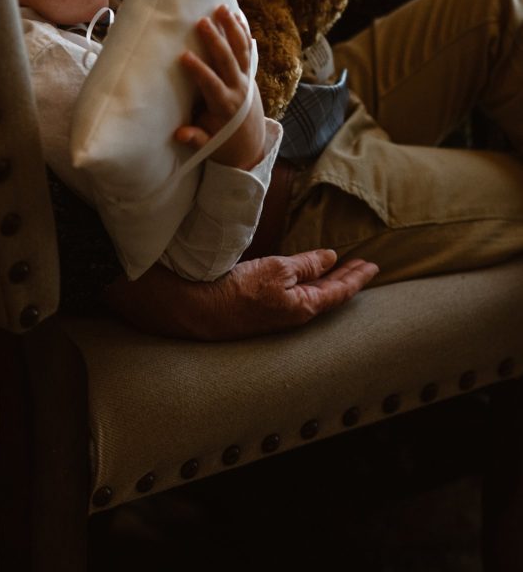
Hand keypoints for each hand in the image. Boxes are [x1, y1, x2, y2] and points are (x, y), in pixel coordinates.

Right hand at [104, 250, 378, 340]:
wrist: (200, 310)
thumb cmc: (238, 290)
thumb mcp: (277, 270)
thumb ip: (306, 264)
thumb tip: (331, 258)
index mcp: (303, 307)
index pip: (339, 291)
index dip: (356, 277)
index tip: (372, 265)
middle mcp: (294, 313)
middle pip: (328, 294)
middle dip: (347, 279)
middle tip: (364, 265)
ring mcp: (277, 312)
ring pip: (311, 294)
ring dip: (328, 280)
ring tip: (342, 268)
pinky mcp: (262, 307)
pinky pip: (294, 293)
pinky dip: (307, 281)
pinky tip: (306, 275)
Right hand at [176, 5, 265, 169]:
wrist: (251, 145)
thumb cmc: (224, 143)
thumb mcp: (209, 145)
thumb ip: (196, 138)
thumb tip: (180, 133)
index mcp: (226, 106)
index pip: (211, 85)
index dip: (199, 70)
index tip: (184, 55)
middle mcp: (239, 90)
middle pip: (228, 61)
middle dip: (215, 41)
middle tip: (202, 22)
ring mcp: (247, 80)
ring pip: (241, 50)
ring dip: (232, 29)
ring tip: (221, 8)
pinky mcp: (250, 75)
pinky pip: (248, 50)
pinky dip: (243, 32)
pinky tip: (237, 15)